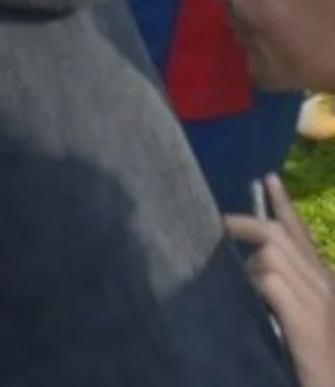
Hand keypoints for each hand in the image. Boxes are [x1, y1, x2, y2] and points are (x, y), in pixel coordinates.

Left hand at [226, 175, 334, 386]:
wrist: (331, 386)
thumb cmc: (314, 360)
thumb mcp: (296, 317)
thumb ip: (280, 289)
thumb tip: (248, 265)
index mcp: (324, 283)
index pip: (301, 234)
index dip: (283, 205)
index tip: (267, 177)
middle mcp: (325, 285)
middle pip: (280, 236)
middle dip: (245, 225)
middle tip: (218, 225)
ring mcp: (318, 302)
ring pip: (271, 254)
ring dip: (247, 266)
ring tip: (244, 294)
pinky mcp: (307, 321)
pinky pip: (270, 281)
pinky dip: (253, 286)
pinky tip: (252, 306)